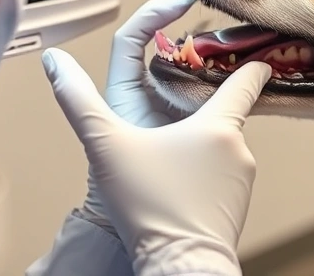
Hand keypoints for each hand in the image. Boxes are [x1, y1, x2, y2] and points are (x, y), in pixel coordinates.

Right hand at [44, 0, 270, 274]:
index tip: (259, 59)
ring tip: (167, 166)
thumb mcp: (106, 145)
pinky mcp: (237, 208)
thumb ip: (78, 100)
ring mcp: (242, 182)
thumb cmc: (149, 206)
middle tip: (174, 124)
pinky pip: (222, 183)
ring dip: (199, 153)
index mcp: (217, 125)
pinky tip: (176, 192)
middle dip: (202, 118)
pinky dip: (203, 182)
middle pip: (226, 119)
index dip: (251, 66)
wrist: (178, 267)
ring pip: (222, 153)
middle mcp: (238, 150)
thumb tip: (54, 60)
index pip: (246, 83)